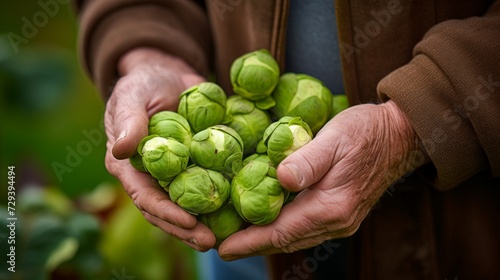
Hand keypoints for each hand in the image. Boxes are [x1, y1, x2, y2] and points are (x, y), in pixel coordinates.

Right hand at [104, 48, 215, 250]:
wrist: (168, 75)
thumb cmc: (143, 85)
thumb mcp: (131, 96)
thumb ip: (127, 121)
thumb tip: (122, 150)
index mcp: (129, 166)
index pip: (145, 196)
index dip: (165, 212)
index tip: (189, 222)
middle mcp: (151, 176)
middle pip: (167, 210)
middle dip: (186, 229)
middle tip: (210, 243)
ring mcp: (174, 174)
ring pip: (187, 205)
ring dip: (203, 225)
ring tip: (224, 239)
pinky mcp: (195, 166)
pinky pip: (206, 186)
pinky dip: (219, 202)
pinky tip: (236, 214)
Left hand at [218, 100, 427, 259]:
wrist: (398, 135)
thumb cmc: (365, 132)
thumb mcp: (335, 137)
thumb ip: (308, 160)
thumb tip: (280, 178)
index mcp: (332, 206)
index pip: (282, 231)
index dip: (250, 241)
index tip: (224, 248)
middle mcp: (337, 221)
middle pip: (286, 240)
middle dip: (253, 245)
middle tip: (222, 245)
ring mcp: (340, 220)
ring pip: (295, 237)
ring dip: (265, 240)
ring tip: (238, 238)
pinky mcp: (340, 213)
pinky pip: (304, 228)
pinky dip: (282, 229)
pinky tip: (267, 221)